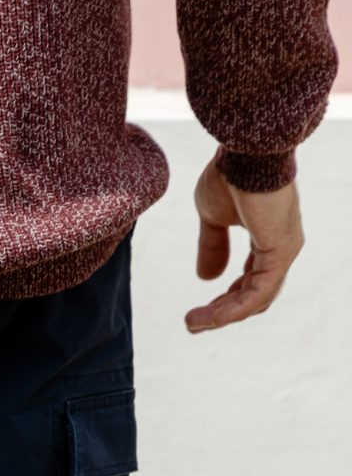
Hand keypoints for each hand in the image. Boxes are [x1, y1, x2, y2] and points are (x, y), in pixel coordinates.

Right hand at [186, 160, 303, 333]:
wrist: (245, 151)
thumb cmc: (230, 173)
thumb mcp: (212, 217)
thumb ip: (212, 246)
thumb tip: (205, 278)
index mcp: (269, 238)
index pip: (251, 281)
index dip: (225, 300)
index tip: (198, 312)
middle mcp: (281, 247)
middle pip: (254, 296)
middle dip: (222, 313)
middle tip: (193, 323)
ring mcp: (284, 251)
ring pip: (254, 300)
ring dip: (221, 317)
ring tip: (192, 323)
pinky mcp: (280, 253)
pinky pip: (256, 295)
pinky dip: (232, 311)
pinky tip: (209, 318)